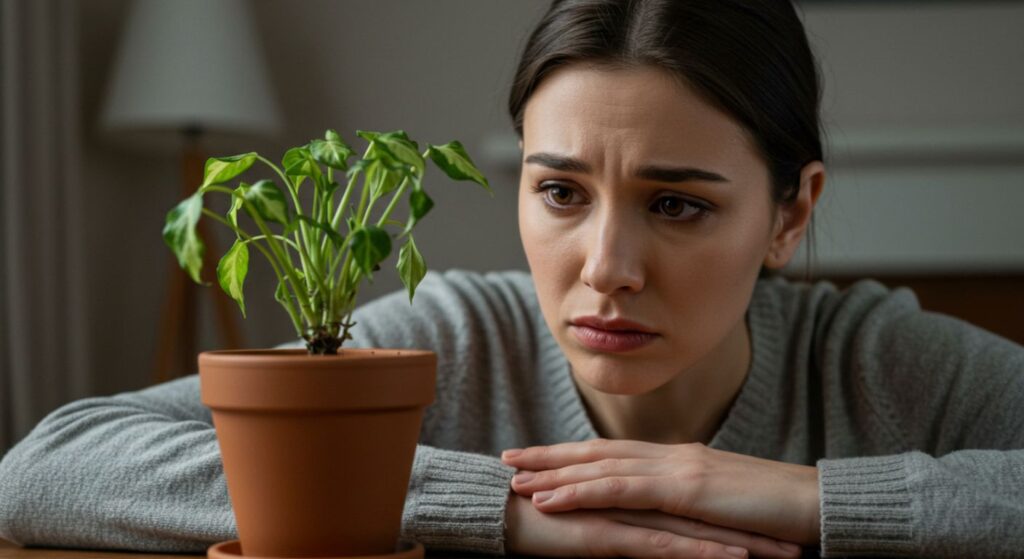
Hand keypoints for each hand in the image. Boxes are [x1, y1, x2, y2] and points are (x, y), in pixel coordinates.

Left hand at [502, 439, 820, 545]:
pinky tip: (550, 501)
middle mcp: (670, 455)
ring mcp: (676, 468)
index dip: (574, 454)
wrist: (815, 502)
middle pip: (597, 452)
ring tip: (515, 479)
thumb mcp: (723, 501)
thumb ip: (691, 498)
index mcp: (678, 458)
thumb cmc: (775, 509)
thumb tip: (670, 505)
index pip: (614, 452)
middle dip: (550, 455)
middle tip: (508, 457)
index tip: (539, 457)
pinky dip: (580, 493)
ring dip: (553, 473)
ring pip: (600, 468)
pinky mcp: (684, 490)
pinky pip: (620, 491)